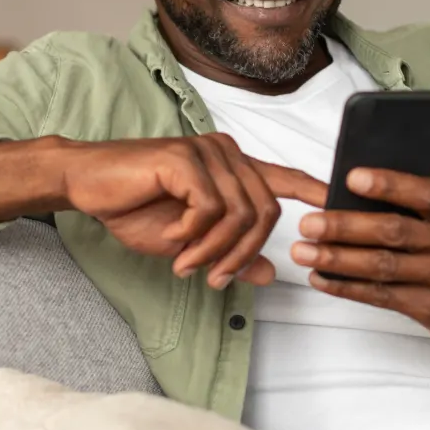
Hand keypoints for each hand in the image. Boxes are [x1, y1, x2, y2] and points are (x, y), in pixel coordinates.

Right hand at [0, 134, 326, 287]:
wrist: (86, 185)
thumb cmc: (136, 207)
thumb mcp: (190, 242)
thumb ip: (231, 253)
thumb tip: (271, 275)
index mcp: (233, 166)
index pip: (285, 176)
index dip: (317, 191)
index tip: (343, 207)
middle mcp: (227, 152)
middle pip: (267, 211)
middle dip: (244, 254)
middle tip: (214, 277)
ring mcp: (207, 151)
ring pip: (242, 214)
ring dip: (217, 251)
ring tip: (189, 265)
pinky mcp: (184, 158)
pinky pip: (212, 209)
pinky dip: (196, 236)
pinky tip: (175, 243)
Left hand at [290, 168, 429, 354]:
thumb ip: (418, 207)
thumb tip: (356, 192)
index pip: (425, 194)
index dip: (388, 185)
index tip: (351, 177)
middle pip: (394, 233)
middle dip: (346, 226)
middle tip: (309, 222)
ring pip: (382, 267)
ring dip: (337, 259)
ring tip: (303, 251)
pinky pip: (381, 295)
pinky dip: (346, 286)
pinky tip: (321, 277)